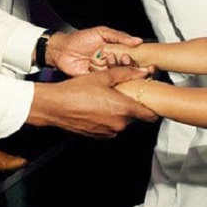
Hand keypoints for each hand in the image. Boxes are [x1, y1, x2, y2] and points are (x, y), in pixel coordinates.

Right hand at [26, 67, 157, 137]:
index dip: (152, 108)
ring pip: (121, 122)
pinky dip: (106, 119)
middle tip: (119, 93)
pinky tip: (95, 107)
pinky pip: (109, 127)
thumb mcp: (102, 77)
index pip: (150, 116)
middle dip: (129, 106)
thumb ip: (125, 74)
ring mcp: (108, 132)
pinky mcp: (98, 136)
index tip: (149, 100)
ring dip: (117, 113)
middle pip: (134, 117)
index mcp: (123, 109)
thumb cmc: (75, 91)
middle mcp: (118, 124)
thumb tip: (141, 71)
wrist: (55, 106)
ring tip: (103, 99)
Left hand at [46, 27, 143, 75]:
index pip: (131, 56)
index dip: (138, 60)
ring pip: (117, 74)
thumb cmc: (79, 39)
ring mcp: (104, 71)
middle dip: (129, 65)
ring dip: (117, 69)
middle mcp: (111, 62)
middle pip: (126, 67)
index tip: (146, 62)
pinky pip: (105, 80)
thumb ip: (119, 36)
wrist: (61, 49)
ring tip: (111, 60)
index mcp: (115, 50)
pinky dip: (108, 78)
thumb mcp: (101, 32)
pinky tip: (107, 72)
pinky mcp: (96, 79)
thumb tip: (137, 40)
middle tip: (125, 59)